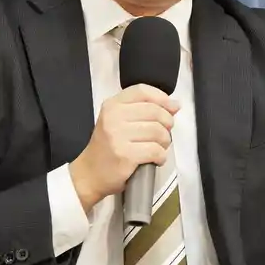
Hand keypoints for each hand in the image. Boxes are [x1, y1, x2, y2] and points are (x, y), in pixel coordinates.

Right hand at [69, 84, 179, 210]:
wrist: (89, 174)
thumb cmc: (107, 148)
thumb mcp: (118, 121)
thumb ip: (144, 110)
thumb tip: (174, 105)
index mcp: (111, 105)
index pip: (142, 91)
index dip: (162, 98)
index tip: (172, 107)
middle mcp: (113, 118)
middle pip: (155, 111)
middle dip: (167, 123)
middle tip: (164, 134)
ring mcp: (118, 136)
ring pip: (158, 131)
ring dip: (165, 142)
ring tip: (158, 147)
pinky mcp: (125, 155)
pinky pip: (155, 150)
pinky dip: (161, 156)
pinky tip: (155, 159)